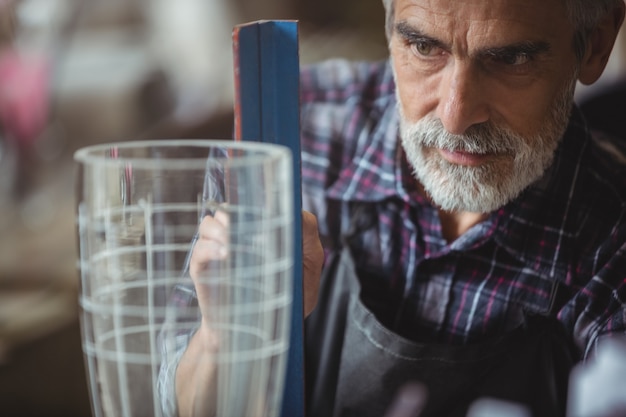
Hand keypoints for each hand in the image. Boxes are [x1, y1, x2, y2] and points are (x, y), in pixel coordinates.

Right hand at [188, 210, 323, 317]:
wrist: (254, 338)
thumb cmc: (283, 305)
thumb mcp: (305, 277)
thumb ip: (305, 248)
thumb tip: (299, 219)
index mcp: (263, 235)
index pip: (262, 205)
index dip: (270, 206)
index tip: (278, 217)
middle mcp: (238, 239)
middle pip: (232, 208)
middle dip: (240, 212)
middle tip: (253, 226)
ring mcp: (218, 252)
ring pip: (210, 222)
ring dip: (221, 228)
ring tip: (235, 242)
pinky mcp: (203, 270)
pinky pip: (199, 249)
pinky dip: (210, 248)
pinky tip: (226, 256)